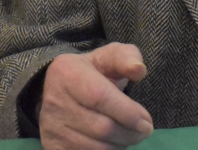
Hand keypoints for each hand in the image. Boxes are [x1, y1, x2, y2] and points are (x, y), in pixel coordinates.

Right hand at [39, 42, 153, 149]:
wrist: (63, 90)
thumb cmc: (93, 72)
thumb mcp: (109, 57)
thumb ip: (127, 57)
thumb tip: (139, 70)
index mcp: (66, 72)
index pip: (100, 97)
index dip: (127, 112)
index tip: (147, 121)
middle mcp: (54, 100)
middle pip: (101, 127)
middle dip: (129, 132)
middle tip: (143, 131)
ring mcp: (50, 127)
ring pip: (96, 148)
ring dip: (119, 145)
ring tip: (126, 134)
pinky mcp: (53, 147)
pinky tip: (112, 143)